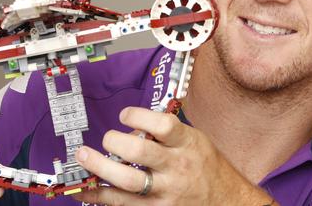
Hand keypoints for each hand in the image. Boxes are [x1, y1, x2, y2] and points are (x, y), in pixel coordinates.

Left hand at [71, 107, 277, 205]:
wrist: (228, 202)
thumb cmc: (207, 167)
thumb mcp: (195, 141)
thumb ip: (167, 134)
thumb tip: (132, 128)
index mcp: (187, 144)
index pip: (162, 125)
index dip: (139, 116)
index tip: (124, 114)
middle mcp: (177, 168)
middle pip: (138, 152)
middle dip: (114, 142)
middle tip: (104, 138)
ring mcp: (165, 193)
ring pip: (126, 181)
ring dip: (99, 168)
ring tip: (84, 156)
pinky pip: (122, 205)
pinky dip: (100, 197)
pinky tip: (86, 190)